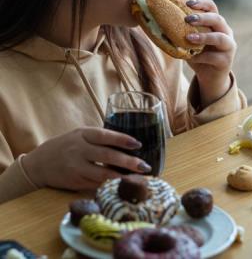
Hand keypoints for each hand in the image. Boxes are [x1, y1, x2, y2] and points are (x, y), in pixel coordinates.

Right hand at [22, 127, 151, 190]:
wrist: (39, 164)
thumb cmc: (67, 146)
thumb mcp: (80, 136)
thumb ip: (100, 139)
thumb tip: (130, 143)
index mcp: (83, 134)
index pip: (105, 136)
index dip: (122, 140)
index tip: (138, 144)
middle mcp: (79, 149)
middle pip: (107, 155)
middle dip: (128, 162)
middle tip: (144, 166)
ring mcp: (76, 166)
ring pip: (103, 173)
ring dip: (122, 177)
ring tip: (137, 179)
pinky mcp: (75, 181)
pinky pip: (96, 184)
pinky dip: (110, 185)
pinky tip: (122, 185)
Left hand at [185, 0, 235, 107]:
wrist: (210, 78)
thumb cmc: (199, 56)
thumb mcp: (190, 42)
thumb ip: (182, 32)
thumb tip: (158, 22)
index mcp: (217, 24)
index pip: (212, 8)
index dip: (201, 3)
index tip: (187, 3)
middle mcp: (226, 33)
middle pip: (218, 19)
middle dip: (203, 18)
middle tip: (187, 19)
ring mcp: (229, 47)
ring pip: (220, 38)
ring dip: (204, 37)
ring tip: (189, 38)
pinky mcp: (226, 61)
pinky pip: (214, 57)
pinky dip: (201, 57)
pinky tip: (192, 57)